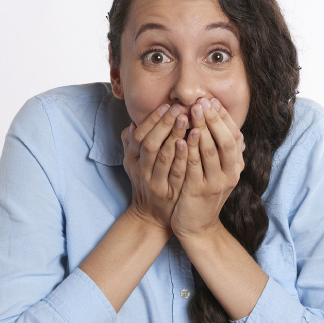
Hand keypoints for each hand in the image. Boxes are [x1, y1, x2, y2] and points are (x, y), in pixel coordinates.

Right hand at [121, 103, 189, 230]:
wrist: (151, 217)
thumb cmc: (146, 183)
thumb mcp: (135, 164)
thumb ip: (132, 144)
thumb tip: (134, 122)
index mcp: (132, 159)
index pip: (140, 135)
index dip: (152, 120)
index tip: (166, 105)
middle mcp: (141, 169)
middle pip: (150, 143)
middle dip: (164, 124)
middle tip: (180, 108)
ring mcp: (155, 182)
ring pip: (163, 156)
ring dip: (175, 135)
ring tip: (187, 119)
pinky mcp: (169, 193)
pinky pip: (177, 172)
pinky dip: (183, 156)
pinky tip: (191, 142)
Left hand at [170, 97, 244, 237]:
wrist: (198, 226)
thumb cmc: (203, 193)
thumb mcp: (218, 172)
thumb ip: (222, 151)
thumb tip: (225, 124)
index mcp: (235, 166)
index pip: (234, 135)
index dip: (223, 117)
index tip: (211, 100)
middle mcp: (230, 173)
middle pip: (225, 140)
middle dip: (213, 119)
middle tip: (201, 102)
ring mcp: (215, 183)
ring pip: (210, 151)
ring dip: (201, 129)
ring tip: (190, 113)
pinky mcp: (199, 191)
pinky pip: (194, 167)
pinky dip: (189, 151)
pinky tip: (182, 138)